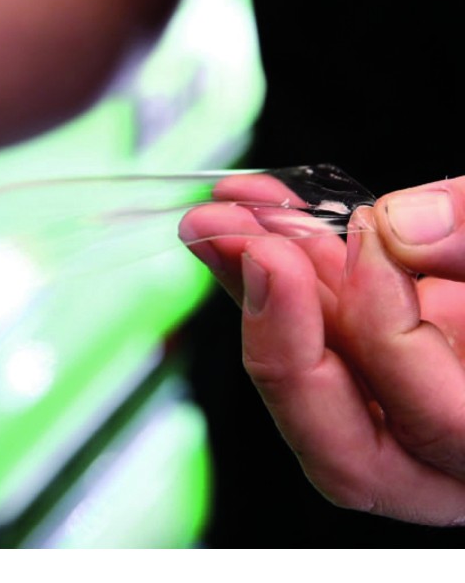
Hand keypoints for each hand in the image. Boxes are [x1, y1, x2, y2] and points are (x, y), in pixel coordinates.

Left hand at [179, 172, 464, 525]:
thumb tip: (404, 228)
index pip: (438, 423)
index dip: (389, 327)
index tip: (372, 231)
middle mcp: (456, 450)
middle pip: (345, 450)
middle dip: (281, 343)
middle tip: (244, 244)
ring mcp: (407, 404)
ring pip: (311, 391)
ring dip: (254, 293)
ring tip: (220, 217)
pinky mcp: (376, 356)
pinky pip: (310, 333)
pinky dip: (276, 271)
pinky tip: (250, 212)